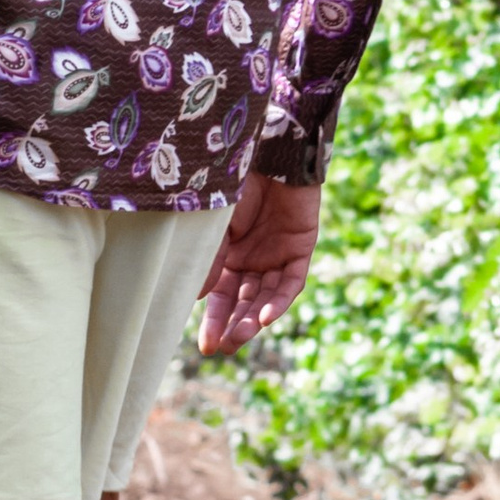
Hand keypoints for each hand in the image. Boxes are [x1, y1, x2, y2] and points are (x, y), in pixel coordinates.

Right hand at [197, 170, 323, 357]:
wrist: (270, 152)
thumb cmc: (234, 181)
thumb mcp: (216, 225)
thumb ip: (210, 259)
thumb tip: (198, 298)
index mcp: (228, 254)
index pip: (220, 296)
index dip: (214, 320)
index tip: (205, 346)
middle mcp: (253, 259)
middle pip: (243, 302)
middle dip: (233, 326)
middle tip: (223, 348)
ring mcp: (277, 255)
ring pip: (266, 297)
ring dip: (253, 319)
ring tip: (240, 337)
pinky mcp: (301, 248)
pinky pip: (291, 282)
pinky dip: (278, 300)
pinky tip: (265, 316)